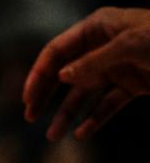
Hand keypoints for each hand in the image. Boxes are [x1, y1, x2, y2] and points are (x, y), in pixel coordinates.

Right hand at [23, 6, 149, 139]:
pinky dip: (96, 118)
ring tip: (52, 135)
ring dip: (68, 113)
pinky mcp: (133, 85)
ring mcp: (117, 67)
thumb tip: (62, 76)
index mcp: (95, 28)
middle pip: (65, 72)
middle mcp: (100, 46)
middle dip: (47, 95)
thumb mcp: (130, 45)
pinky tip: (83, 134)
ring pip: (85, 92)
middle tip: (30, 115)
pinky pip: (109, 104)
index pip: (57, 50)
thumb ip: (95, 61)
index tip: (28, 96)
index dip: (39, 72)